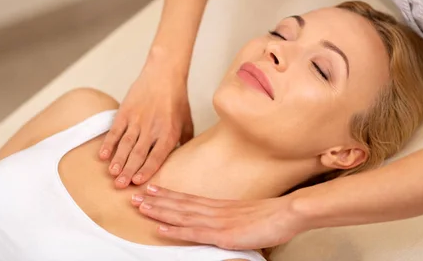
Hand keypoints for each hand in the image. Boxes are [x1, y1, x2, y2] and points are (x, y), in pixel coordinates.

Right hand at [99, 58, 193, 187]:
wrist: (164, 74)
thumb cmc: (177, 99)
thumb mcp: (186, 122)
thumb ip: (184, 142)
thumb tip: (183, 161)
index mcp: (169, 132)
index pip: (157, 156)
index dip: (147, 170)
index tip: (137, 182)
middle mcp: (152, 128)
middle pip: (139, 154)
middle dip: (129, 170)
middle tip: (120, 185)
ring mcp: (137, 120)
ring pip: (126, 144)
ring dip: (118, 160)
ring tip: (112, 174)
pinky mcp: (126, 111)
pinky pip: (115, 131)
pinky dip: (108, 143)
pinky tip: (103, 155)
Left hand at [130, 185, 306, 249]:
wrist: (288, 213)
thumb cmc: (273, 216)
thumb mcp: (248, 217)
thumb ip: (233, 220)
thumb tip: (226, 224)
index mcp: (220, 206)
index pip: (188, 199)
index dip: (168, 194)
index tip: (152, 188)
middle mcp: (215, 210)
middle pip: (180, 204)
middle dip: (156, 199)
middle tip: (134, 194)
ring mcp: (217, 222)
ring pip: (181, 215)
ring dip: (158, 210)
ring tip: (140, 205)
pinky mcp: (222, 235)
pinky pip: (193, 232)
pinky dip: (174, 229)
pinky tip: (160, 227)